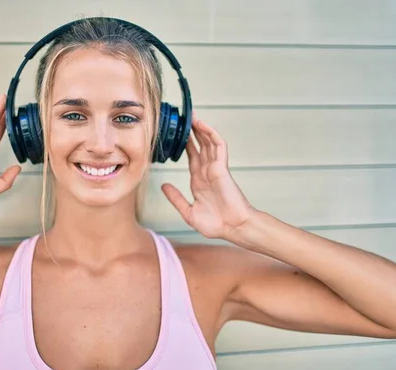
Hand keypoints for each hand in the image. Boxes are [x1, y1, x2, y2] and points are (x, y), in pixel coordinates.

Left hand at [161, 116, 255, 238]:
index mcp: (199, 180)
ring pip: (208, 143)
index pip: (191, 157)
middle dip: (192, 132)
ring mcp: (215, 168)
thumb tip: (163, 186)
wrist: (232, 228)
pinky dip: (211, 135)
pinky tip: (203, 126)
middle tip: (183, 118)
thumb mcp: (188, 211)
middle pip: (200, 146)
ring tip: (191, 116)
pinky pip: (218, 147)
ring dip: (201, 129)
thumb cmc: (215, 224)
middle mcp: (206, 172)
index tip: (176, 134)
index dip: (185, 144)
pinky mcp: (222, 168)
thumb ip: (176, 198)